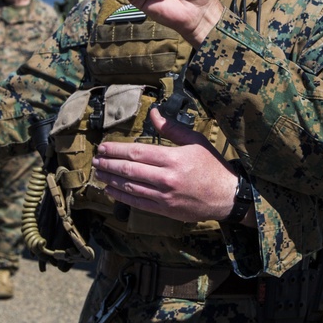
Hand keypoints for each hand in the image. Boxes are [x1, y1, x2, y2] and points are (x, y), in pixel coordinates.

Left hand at [92, 107, 243, 223]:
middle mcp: (166, 178)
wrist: (226, 196)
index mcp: (173, 158)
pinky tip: (111, 191)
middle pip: (129, 170)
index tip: (103, 147)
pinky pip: (138, 203)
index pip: (137, 153)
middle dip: (109, 165)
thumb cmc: (212, 166)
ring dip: (111, 180)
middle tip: (95, 160)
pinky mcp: (165, 210)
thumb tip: (154, 113)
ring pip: (130, 187)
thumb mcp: (195, 141)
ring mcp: (164, 196)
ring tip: (98, 174)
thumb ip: (172, 128)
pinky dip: (122, 197)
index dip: (116, 150)